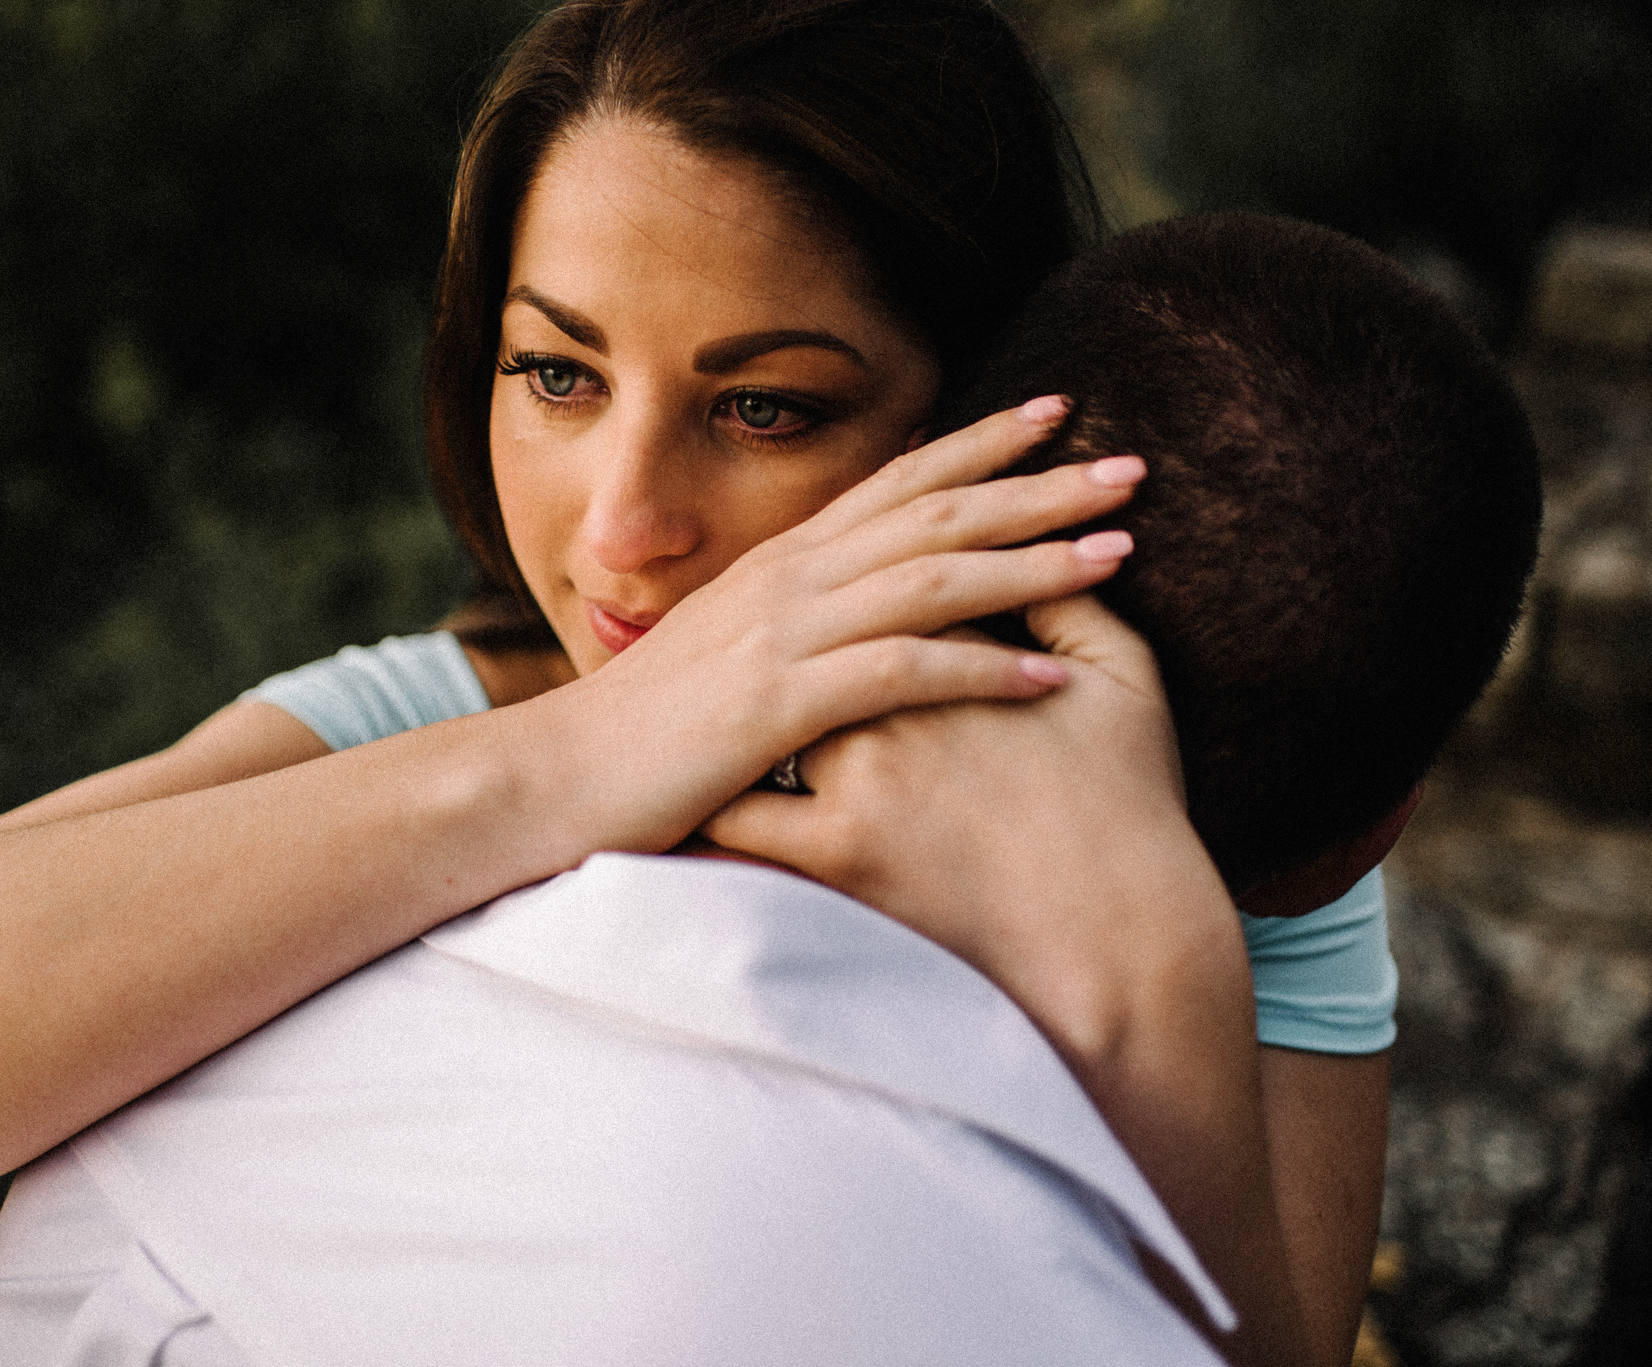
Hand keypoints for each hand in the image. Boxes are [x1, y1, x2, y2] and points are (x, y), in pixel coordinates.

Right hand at [534, 402, 1148, 854]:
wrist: (552, 774)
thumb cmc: (641, 732)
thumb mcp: (722, 656)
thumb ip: (788, 626)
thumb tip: (843, 616)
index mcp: (780, 564)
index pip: (897, 483)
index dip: (980, 444)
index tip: (1056, 413)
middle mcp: (788, 579)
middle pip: (935, 512)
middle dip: (1038, 484)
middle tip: (1132, 463)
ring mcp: (783, 635)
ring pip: (934, 579)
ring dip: (1034, 563)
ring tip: (1122, 553)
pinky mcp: (779, 702)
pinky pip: (901, 674)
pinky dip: (980, 670)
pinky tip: (1049, 678)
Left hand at [702, 593, 1230, 1033]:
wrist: (1119, 930)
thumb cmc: (1129, 806)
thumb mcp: (1126, 684)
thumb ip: (1077, 606)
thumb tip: (1051, 549)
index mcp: (953, 655)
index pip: (885, 588)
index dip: (867, 584)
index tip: (841, 592)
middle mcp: (891, 706)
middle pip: (810, 644)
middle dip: (778, 640)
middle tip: (744, 638)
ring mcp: (857, 777)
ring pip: (758, 722)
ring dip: (721, 711)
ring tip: (684, 704)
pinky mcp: (837, 853)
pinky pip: (744, 822)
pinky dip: (702, 806)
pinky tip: (670, 793)